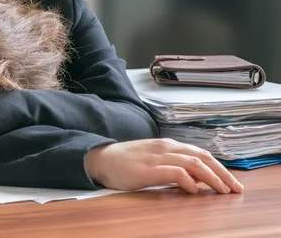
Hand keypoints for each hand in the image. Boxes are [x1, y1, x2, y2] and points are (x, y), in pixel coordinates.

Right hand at [85, 138, 243, 193]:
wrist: (102, 159)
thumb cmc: (126, 162)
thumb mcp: (153, 160)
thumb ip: (173, 165)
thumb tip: (195, 179)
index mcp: (168, 145)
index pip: (201, 153)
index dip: (220, 167)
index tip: (232, 182)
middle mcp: (166, 148)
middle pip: (203, 157)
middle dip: (223, 173)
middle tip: (235, 188)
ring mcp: (158, 157)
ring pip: (194, 164)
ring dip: (212, 178)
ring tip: (222, 191)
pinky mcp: (150, 169)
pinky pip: (176, 172)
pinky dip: (189, 181)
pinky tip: (194, 190)